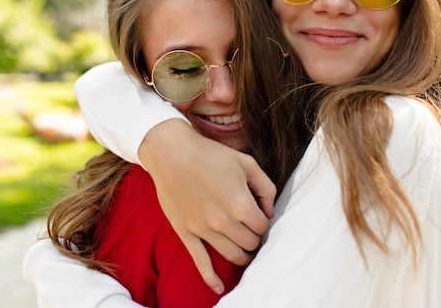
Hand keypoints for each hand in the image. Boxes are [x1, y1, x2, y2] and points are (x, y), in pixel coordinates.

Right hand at [139, 119, 274, 293]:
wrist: (172, 153)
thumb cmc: (211, 155)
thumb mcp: (247, 163)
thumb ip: (266, 188)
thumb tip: (269, 212)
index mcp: (241, 204)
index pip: (263, 227)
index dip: (262, 222)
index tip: (258, 216)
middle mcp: (224, 221)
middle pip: (250, 244)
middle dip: (254, 239)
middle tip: (251, 231)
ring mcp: (203, 230)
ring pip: (232, 255)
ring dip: (242, 256)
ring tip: (244, 251)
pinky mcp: (186, 233)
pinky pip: (200, 262)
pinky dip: (211, 278)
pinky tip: (219, 287)